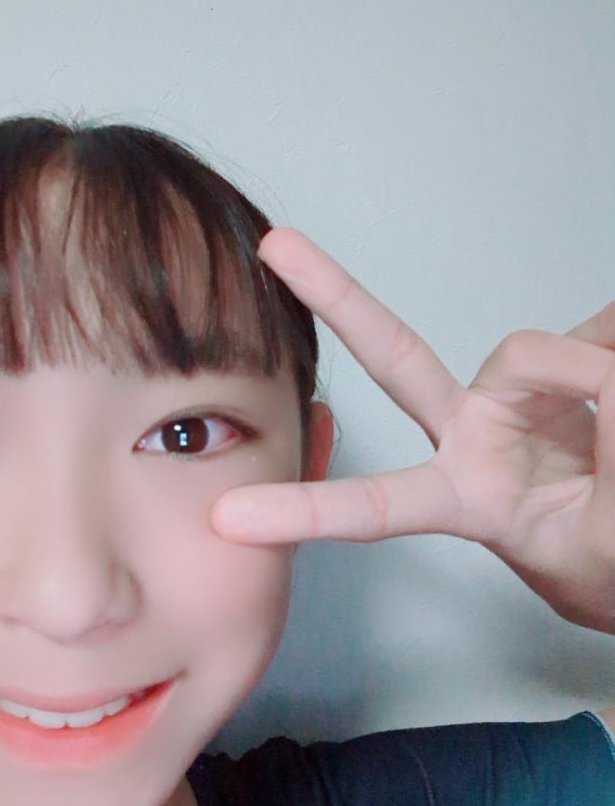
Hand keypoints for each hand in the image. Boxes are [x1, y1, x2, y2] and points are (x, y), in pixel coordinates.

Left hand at [211, 227, 614, 634]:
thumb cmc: (605, 561)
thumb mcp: (603, 551)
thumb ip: (607, 475)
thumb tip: (604, 380)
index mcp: (462, 497)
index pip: (374, 507)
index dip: (307, 512)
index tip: (229, 518)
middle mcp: (472, 434)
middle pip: (395, 357)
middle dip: (336, 297)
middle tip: (275, 244)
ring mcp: (513, 393)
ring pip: (531, 352)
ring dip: (596, 381)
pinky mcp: (565, 358)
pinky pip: (596, 337)